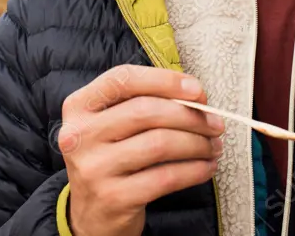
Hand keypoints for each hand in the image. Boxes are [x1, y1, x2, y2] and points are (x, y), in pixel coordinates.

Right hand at [59, 64, 223, 235]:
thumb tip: (195, 96)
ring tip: (212, 146)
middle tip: (215, 124)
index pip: (123, 79)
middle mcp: (80, 135)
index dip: (164, 80)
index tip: (197, 91)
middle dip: (190, 116)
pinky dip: (194, 170)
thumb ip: (142, 103)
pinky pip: (166, 177)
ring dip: (197, 143)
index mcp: (79, 107)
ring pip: (159, 144)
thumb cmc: (110, 160)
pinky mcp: (113, 198)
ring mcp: (94, 168)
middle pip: (146, 111)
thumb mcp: (111, 126)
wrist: (90, 215)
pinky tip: (205, 168)